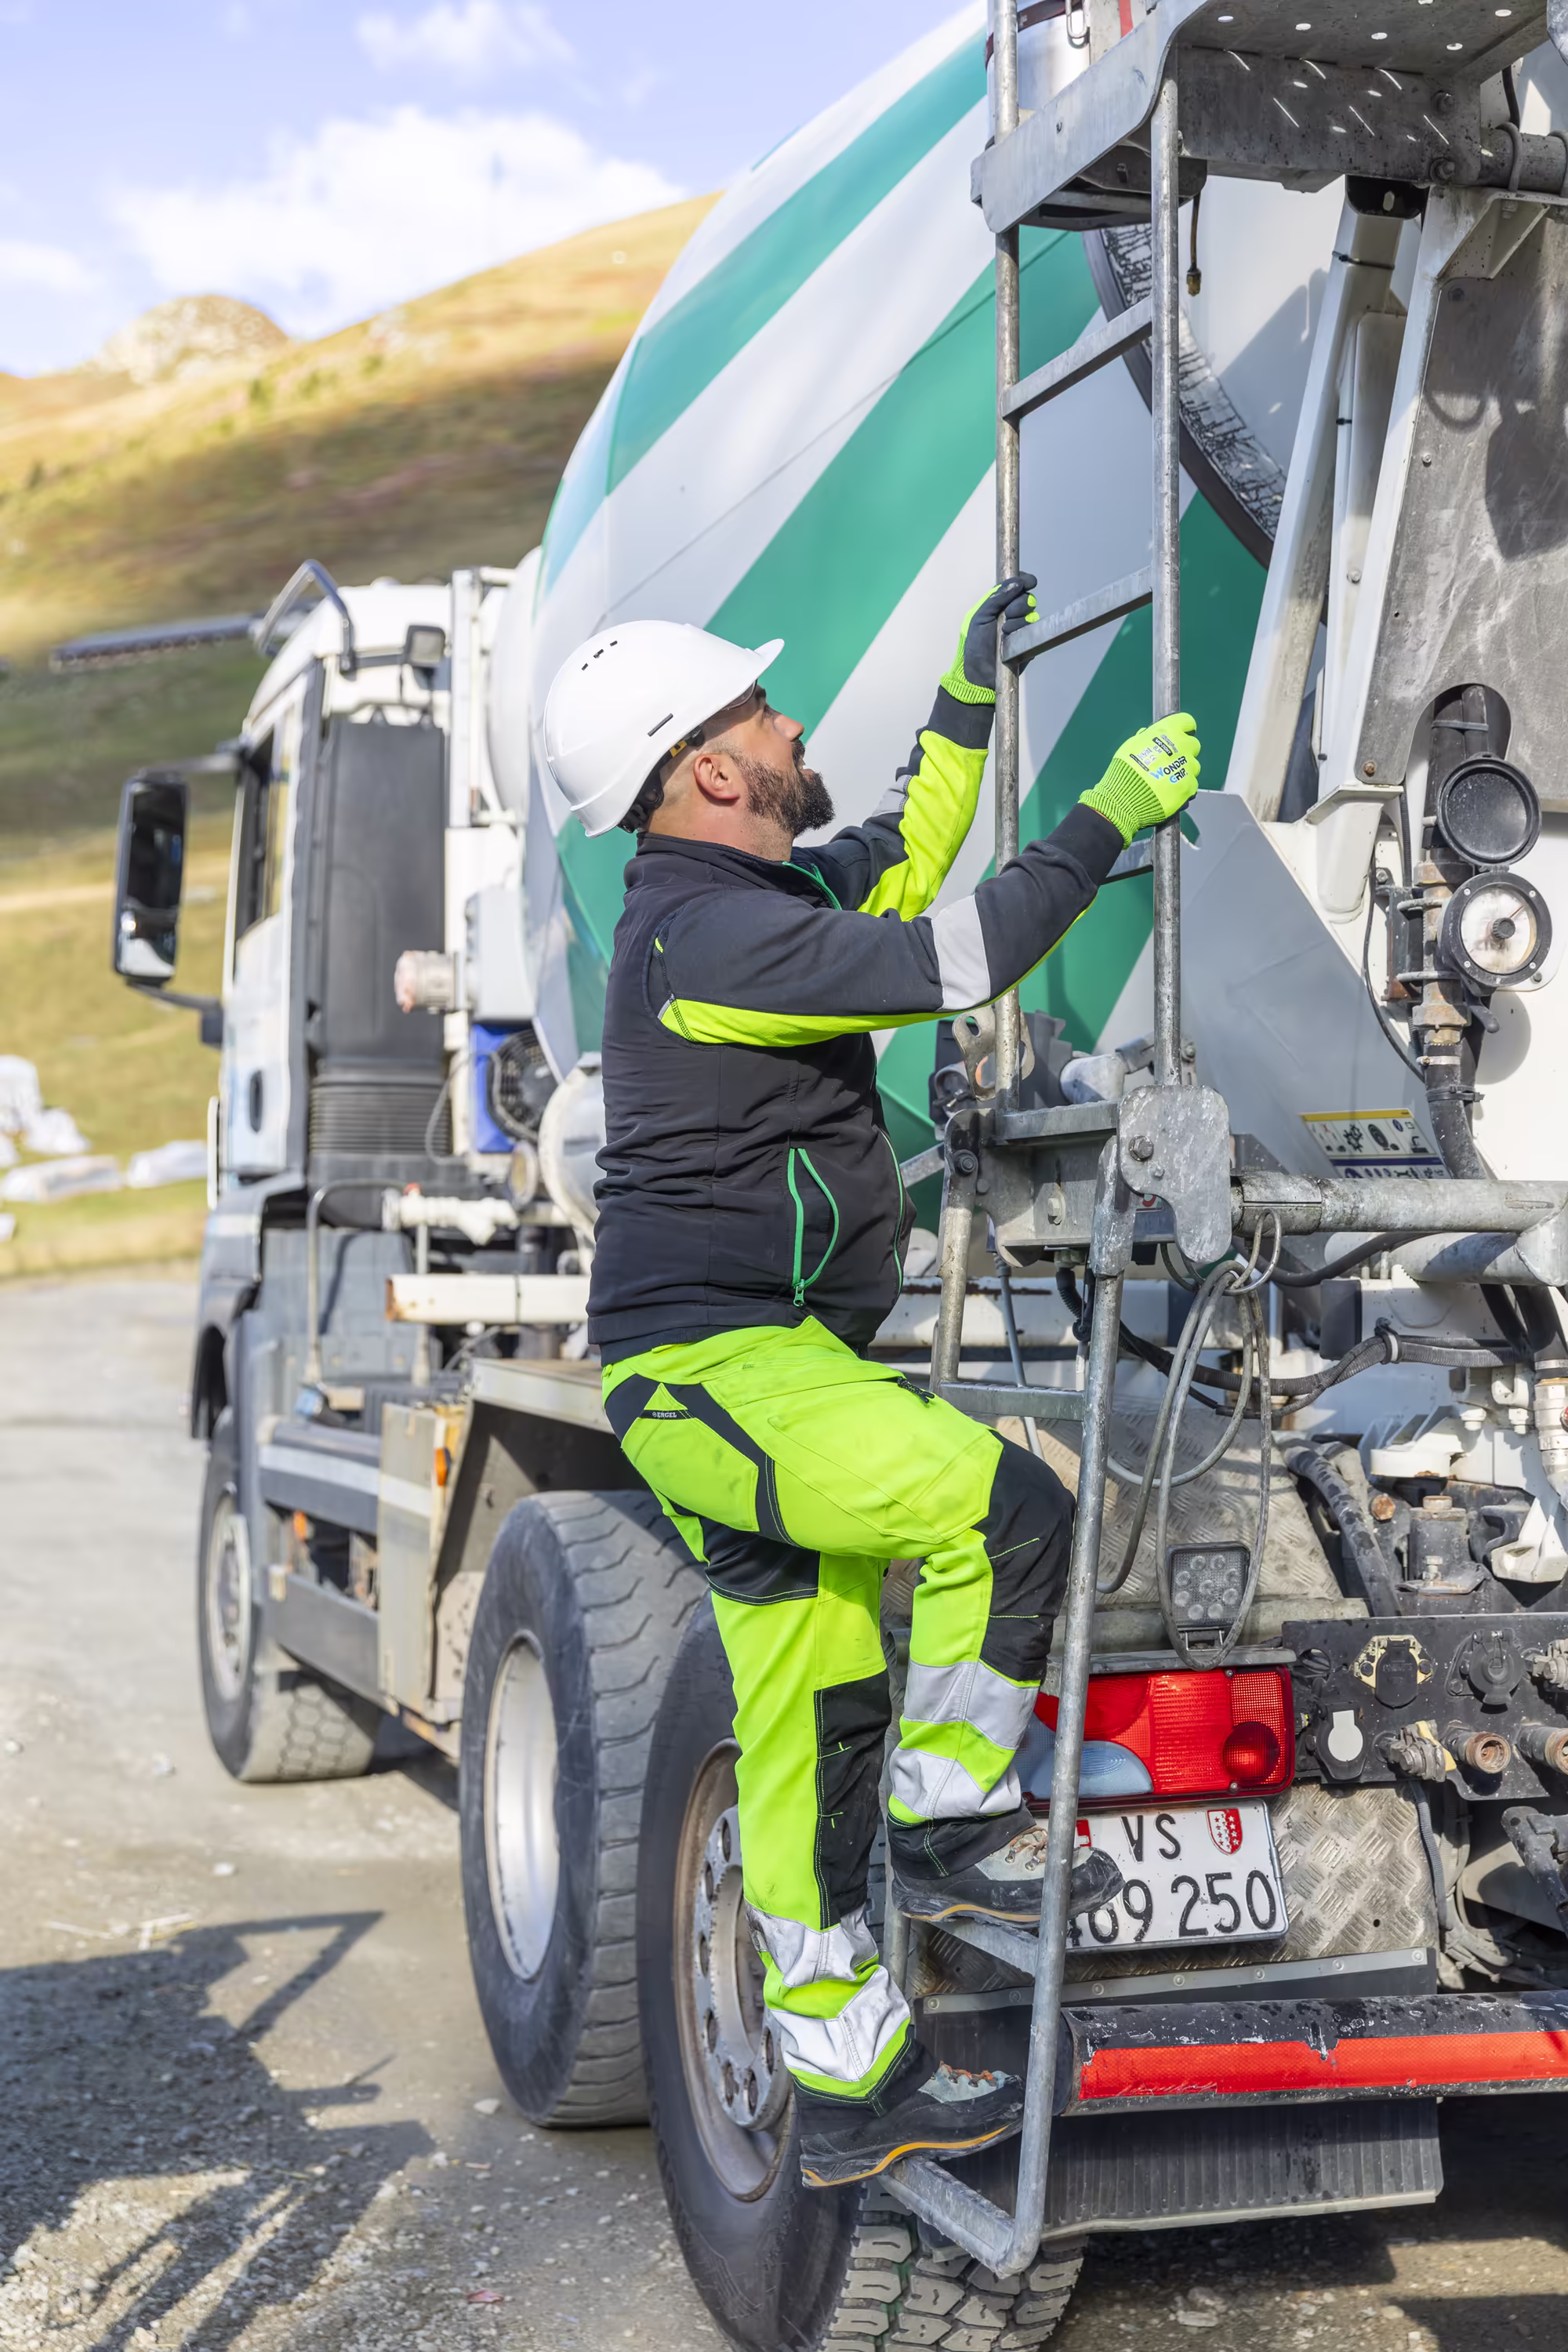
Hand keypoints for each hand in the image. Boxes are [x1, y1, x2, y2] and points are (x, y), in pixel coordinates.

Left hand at [940, 574, 1038, 702]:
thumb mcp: (980, 616)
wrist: (979, 673)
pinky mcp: (1029, 641)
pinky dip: (1022, 632)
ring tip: (1004, 632)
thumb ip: (996, 597)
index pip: (1016, 586)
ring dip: (1018, 620)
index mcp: (999, 605)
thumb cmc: (975, 645)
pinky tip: (1011, 640)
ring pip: (1031, 613)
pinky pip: (1034, 630)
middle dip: (1019, 603)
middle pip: (1027, 598)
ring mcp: (1022, 628)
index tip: (1029, 581)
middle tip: (1008, 614)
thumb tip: (1017, 582)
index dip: (1024, 581)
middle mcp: (1012, 614)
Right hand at [1078, 712, 1200, 844]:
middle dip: (1184, 751)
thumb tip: (1150, 736)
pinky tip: (1169, 791)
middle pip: (1193, 745)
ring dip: (1184, 770)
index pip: (1187, 722)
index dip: (1183, 728)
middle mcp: (1183, 746)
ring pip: (1193, 766)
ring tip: (1167, 779)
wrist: (1125, 798)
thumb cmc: (1125, 769)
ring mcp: (1188, 768)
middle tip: (1169, 760)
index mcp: (1168, 731)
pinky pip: (1191, 784)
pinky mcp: (1189, 787)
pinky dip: (1183, 787)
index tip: (1178, 735)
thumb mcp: (1131, 745)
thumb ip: (1146, 739)